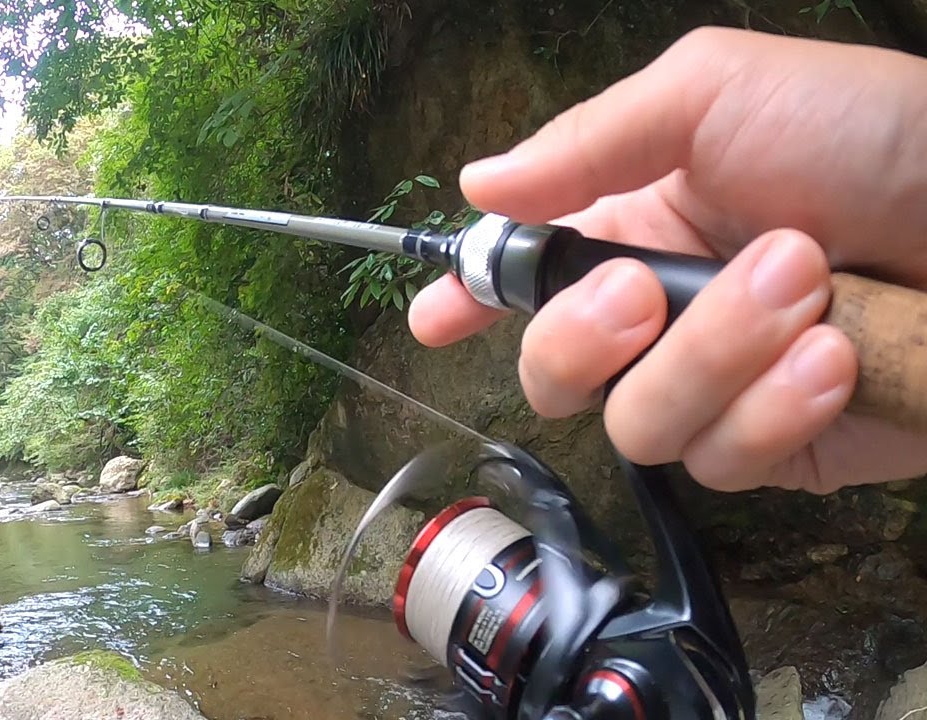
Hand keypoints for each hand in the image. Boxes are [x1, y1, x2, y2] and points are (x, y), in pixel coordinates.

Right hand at [407, 26, 926, 493]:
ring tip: (805, 283)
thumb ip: (588, 141)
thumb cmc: (873, 135)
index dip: (467, 300)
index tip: (433, 321)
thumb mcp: (717, 94)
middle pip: (552, 373)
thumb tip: (479, 184)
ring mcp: (712, 388)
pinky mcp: (772, 447)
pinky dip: (777, 406)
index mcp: (632, 224)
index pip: (522, 276)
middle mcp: (658, 316)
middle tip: (642, 293)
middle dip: (582, 339)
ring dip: (715, 354)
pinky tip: (836, 356)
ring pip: (637, 423)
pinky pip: (724, 459)